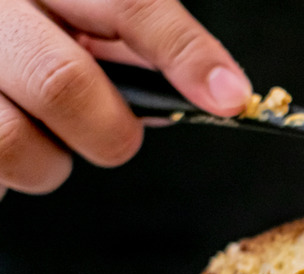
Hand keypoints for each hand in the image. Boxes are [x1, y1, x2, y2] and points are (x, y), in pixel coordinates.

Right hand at [0, 0, 250, 200]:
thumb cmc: (25, 25)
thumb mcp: (75, 12)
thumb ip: (126, 44)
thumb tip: (202, 94)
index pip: (128, 3)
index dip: (185, 53)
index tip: (230, 98)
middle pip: (64, 83)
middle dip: (110, 132)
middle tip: (115, 138)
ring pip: (11, 142)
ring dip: (48, 164)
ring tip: (39, 139)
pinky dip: (5, 176)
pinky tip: (1, 145)